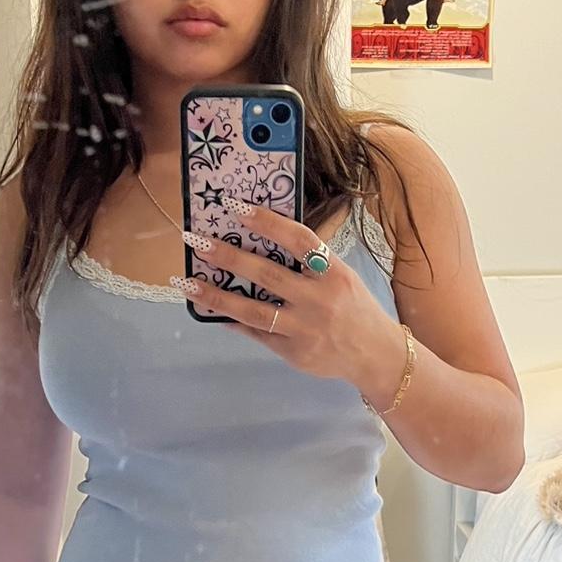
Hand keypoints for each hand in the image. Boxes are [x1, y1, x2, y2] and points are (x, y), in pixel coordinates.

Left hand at [173, 202, 408, 404]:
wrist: (374, 355)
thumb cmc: (354, 308)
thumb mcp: (342, 277)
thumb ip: (310, 262)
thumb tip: (264, 241)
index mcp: (334, 273)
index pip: (297, 239)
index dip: (266, 221)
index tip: (235, 207)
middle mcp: (319, 300)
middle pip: (267, 274)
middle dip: (228, 256)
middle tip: (197, 241)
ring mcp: (304, 329)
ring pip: (254, 311)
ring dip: (217, 295)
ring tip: (187, 282)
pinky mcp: (294, 352)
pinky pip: (258, 334)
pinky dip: (234, 321)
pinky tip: (213, 310)